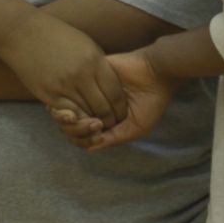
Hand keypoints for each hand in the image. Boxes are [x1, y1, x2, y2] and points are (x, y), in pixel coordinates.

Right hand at [0, 11, 123, 125]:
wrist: (23, 33)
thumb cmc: (57, 35)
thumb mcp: (86, 44)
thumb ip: (100, 65)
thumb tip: (113, 84)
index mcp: (94, 61)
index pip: (115, 93)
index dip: (121, 107)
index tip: (122, 111)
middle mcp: (81, 76)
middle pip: (103, 108)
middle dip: (110, 119)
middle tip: (113, 124)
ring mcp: (63, 87)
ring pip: (86, 115)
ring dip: (93, 123)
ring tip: (98, 125)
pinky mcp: (48, 95)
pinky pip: (68, 115)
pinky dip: (76, 120)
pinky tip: (80, 119)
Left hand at [51, 49, 175, 151]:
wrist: (157, 74)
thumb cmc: (152, 102)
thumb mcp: (136, 128)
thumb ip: (113, 138)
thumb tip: (89, 148)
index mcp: (102, 119)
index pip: (80, 134)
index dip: (82, 140)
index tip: (97, 136)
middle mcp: (91, 106)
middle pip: (69, 124)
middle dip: (76, 131)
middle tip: (94, 127)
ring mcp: (87, 92)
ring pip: (66, 109)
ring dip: (74, 120)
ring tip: (93, 120)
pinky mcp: (87, 76)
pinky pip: (70, 91)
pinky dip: (74, 103)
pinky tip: (88, 108)